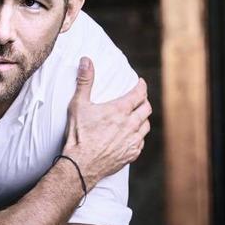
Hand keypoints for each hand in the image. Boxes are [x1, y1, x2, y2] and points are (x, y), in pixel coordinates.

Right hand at [63, 57, 150, 187]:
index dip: (141, 86)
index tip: (140, 83)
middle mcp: (130, 125)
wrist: (80, 164)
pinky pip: (141, 143)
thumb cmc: (78, 134)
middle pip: (146, 109)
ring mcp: (132, 141)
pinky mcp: (130, 155)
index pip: (139, 94)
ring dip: (143, 119)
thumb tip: (86, 60)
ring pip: (146, 126)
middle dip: (144, 102)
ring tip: (137, 117)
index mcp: (120, 110)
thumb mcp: (78, 104)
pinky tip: (132, 137)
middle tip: (139, 99)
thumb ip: (85, 81)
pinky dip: (139, 137)